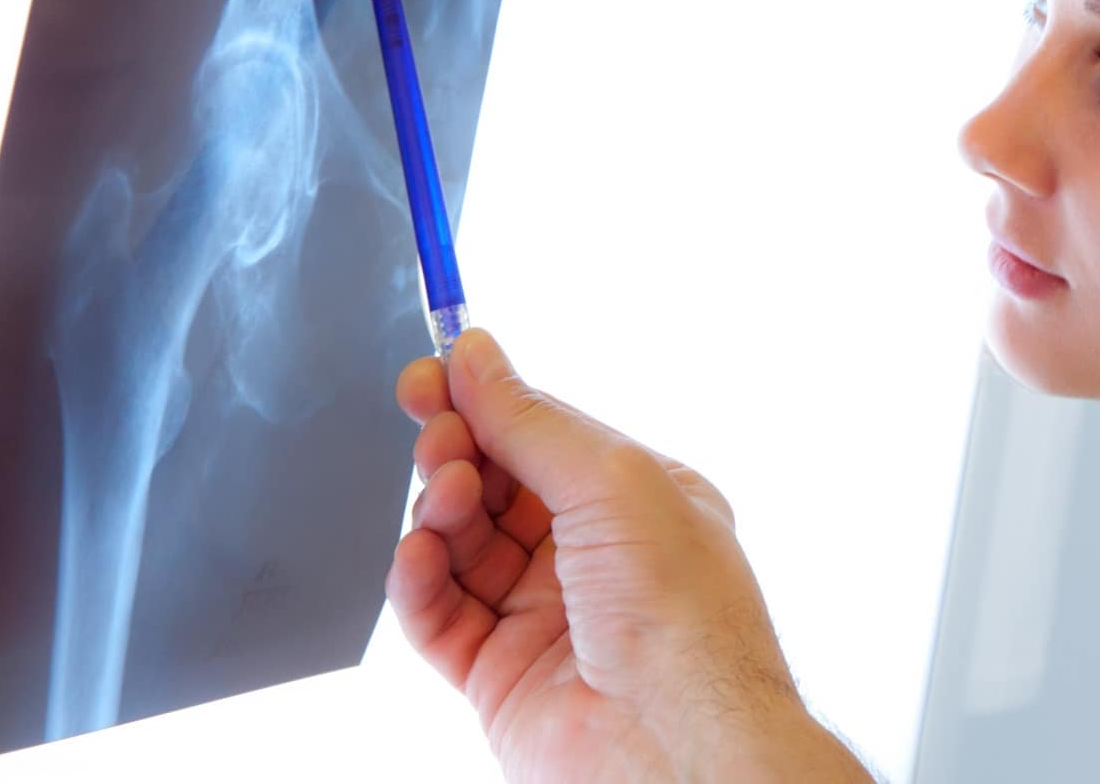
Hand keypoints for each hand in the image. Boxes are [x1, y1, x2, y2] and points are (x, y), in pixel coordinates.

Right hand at [386, 329, 872, 782]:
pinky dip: (419, 580)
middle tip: (434, 431)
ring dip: (441, 510)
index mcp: (637, 500)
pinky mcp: (498, 674)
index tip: (431, 372)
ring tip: (449, 496)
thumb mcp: (611, 481)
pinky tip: (420, 554)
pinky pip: (436, 613)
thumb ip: (531, 421)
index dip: (486, 401)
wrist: (678, 745)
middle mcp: (591, 554)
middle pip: (496, 483)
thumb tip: (477, 355)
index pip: (546, 434)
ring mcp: (543, 614)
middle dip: (457, 450)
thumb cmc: (680, 612)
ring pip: (460, 543)